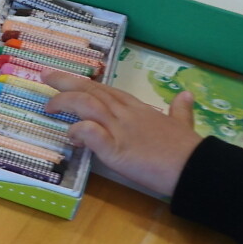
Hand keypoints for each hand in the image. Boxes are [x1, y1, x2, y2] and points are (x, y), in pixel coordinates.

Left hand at [41, 71, 202, 197]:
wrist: (198, 168)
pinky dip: (77, 131)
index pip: (106, 89)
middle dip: (65, 81)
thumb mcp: (183, 125)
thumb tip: (186, 95)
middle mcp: (125, 114)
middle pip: (91, 90)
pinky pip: (91, 133)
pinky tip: (70, 136)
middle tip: (44, 75)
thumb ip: (180, 111)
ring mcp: (119, 130)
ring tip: (49, 107)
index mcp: (138, 109)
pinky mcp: (116, 150)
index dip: (85, 82)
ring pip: (87, 104)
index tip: (66, 77)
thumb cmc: (188, 150)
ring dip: (65, 102)